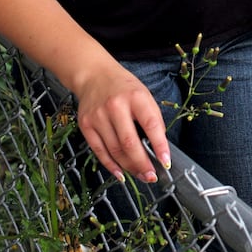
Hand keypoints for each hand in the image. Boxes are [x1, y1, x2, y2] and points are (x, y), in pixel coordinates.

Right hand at [73, 65, 170, 183]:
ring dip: (129, 167)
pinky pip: (99, 151)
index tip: (166, 162)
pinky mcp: (86, 125)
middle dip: (142, 164)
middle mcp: (115, 106)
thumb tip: (159, 147)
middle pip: (129, 142)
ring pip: (115, 150)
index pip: (151, 124)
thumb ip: (152, 118)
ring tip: (141, 175)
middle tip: (152, 176)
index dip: (160, 146)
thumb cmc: (123, 88)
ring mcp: (98, 116)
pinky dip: (111, 166)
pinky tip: (121, 174)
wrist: (94, 76)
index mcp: (135, 97)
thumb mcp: (144, 95)